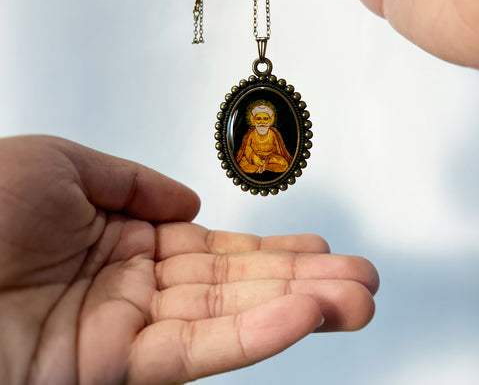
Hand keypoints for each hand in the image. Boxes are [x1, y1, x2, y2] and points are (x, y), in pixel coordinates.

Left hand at [0, 136, 377, 384]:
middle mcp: (135, 289)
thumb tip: (189, 201)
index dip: (271, 249)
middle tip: (363, 281)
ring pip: (231, 321)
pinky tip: (304, 315)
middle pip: (238, 287)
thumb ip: (133, 182)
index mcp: (124, 240)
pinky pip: (200, 350)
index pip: (216, 248)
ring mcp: (127, 333)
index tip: (318, 247)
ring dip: (299, 310)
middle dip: (305, 284)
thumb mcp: (63, 166)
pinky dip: (256, 332)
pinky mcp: (113, 371)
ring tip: (357, 301)